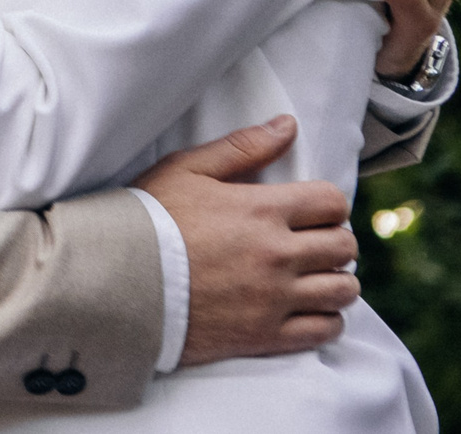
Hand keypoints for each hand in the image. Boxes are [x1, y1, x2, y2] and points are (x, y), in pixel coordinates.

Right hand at [135, 116, 358, 366]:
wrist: (116, 280)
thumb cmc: (148, 219)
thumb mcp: (186, 169)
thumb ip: (242, 147)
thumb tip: (288, 125)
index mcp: (261, 209)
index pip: (332, 202)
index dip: (327, 204)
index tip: (310, 211)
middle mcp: (277, 254)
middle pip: (344, 246)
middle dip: (332, 239)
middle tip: (309, 242)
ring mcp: (274, 298)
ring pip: (343, 291)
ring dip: (333, 280)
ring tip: (310, 276)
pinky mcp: (266, 335)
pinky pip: (325, 329)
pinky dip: (325, 319)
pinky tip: (305, 308)